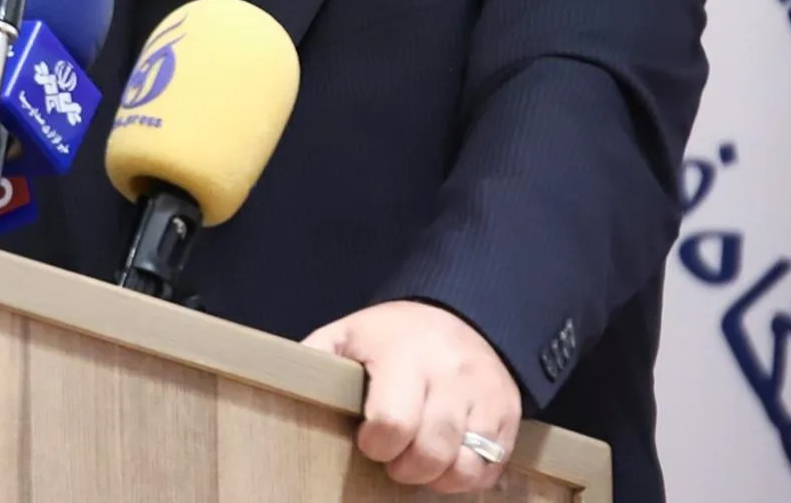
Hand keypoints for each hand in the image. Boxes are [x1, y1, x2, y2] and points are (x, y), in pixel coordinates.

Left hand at [302, 300, 520, 494]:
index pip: (393, 422)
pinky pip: (492, 467)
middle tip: (393, 458)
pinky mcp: (509, 415)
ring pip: (466, 466)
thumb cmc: (394, 334)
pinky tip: (447, 461)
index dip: (375, 443)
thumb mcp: (349, 334)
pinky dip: (467, 476)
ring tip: (420, 462)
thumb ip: (317, 360)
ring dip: (438, 478)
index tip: (368, 439)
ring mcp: (485, 396)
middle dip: (405, 468)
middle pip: (431, 451)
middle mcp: (451, 376)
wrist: (464, 312)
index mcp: (406, 355)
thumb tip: (282, 384)